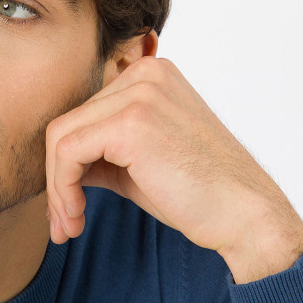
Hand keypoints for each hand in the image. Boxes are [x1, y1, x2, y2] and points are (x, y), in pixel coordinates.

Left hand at [44, 56, 302, 273]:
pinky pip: (68, 152)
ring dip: (57, 190)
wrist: (245, 215)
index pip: (86, 115)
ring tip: (68, 228)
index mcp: (152, 77)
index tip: (70, 209)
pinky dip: (62, 190)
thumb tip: (61, 169)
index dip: (68, 166)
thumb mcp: (142, 166)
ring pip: (60, 138)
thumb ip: (104, 155)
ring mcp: (138, 94)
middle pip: (68, 123)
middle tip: (63, 226)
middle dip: (58, 180)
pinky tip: (76, 218)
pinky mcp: (130, 122)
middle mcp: (145, 75)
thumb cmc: (202, 197)